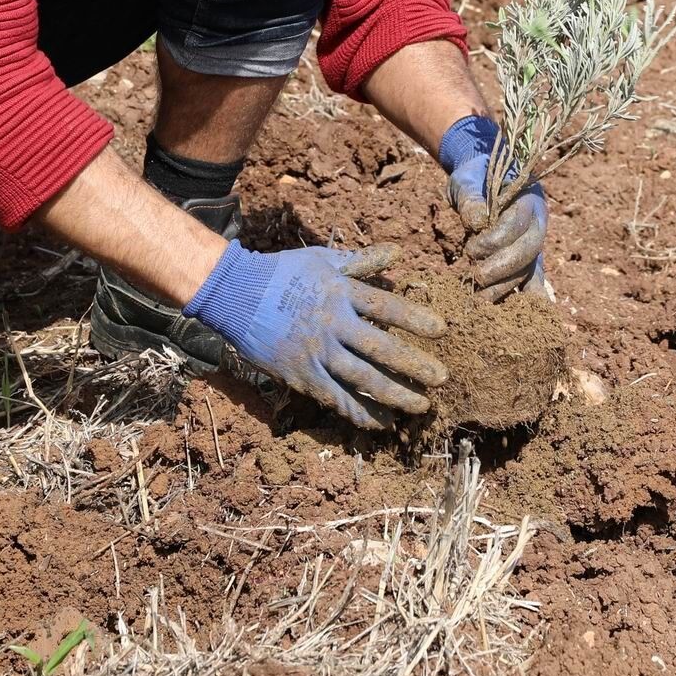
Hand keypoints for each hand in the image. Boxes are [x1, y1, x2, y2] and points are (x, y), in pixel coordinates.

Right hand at [183, 243, 446, 428]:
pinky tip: (379, 421)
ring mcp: (316, 352)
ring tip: (419, 406)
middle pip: (380, 348)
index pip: (385, 306)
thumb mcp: (323, 259)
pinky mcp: (301, 375)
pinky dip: (358, 410)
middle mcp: (332, 324)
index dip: (415, 318)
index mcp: (340, 292)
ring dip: (393, 394)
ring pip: (361, 378)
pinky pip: (334, 397)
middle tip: (441, 379)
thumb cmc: (282, 272)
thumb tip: (398, 253)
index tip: (441, 330)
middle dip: (413, 365)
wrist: (234, 295)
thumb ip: (362, 261)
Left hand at [437, 116, 547, 301]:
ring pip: (528, 272)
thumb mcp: (467, 181)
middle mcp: (538, 224)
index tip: (471, 249)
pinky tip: (520, 320)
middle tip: (476, 278)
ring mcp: (535, 245)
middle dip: (501, 269)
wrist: (482, 180)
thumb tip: (476, 221)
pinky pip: (532, 283)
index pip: (517, 224)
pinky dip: (527, 300)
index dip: (495, 240)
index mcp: (527, 199)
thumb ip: (471, 198)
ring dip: (504, 288)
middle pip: (528, 253)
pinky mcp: (527, 262)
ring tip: (479, 302)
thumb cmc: (474, 180)